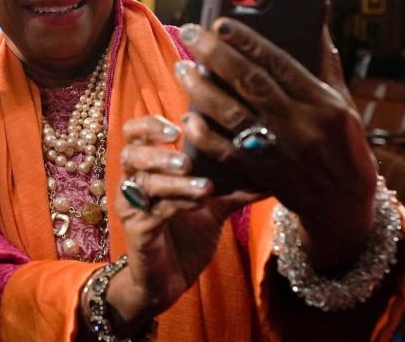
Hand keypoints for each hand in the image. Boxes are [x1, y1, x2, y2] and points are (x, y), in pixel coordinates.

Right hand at [105, 115, 256, 330]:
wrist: (169, 279)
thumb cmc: (186, 236)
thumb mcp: (213, 206)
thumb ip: (234, 187)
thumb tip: (272, 169)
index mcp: (146, 168)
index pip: (134, 133)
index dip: (149, 125)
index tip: (177, 126)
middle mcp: (133, 182)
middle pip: (131, 152)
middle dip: (159, 152)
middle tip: (187, 158)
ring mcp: (132, 206)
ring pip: (143, 182)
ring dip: (174, 181)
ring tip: (202, 185)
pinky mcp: (136, 230)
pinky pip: (153, 211)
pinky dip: (177, 204)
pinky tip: (199, 203)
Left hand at [175, 19, 376, 268]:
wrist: (344, 203)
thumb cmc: (343, 144)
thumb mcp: (343, 103)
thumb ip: (325, 64)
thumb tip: (313, 22)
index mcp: (323, 103)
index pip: (279, 63)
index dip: (247, 41)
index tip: (220, 23)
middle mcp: (301, 125)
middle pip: (251, 83)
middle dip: (216, 54)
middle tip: (188, 32)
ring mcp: (279, 151)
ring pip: (233, 115)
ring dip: (201, 90)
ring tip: (182, 67)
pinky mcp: (261, 174)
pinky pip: (226, 153)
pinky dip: (204, 135)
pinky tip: (187, 117)